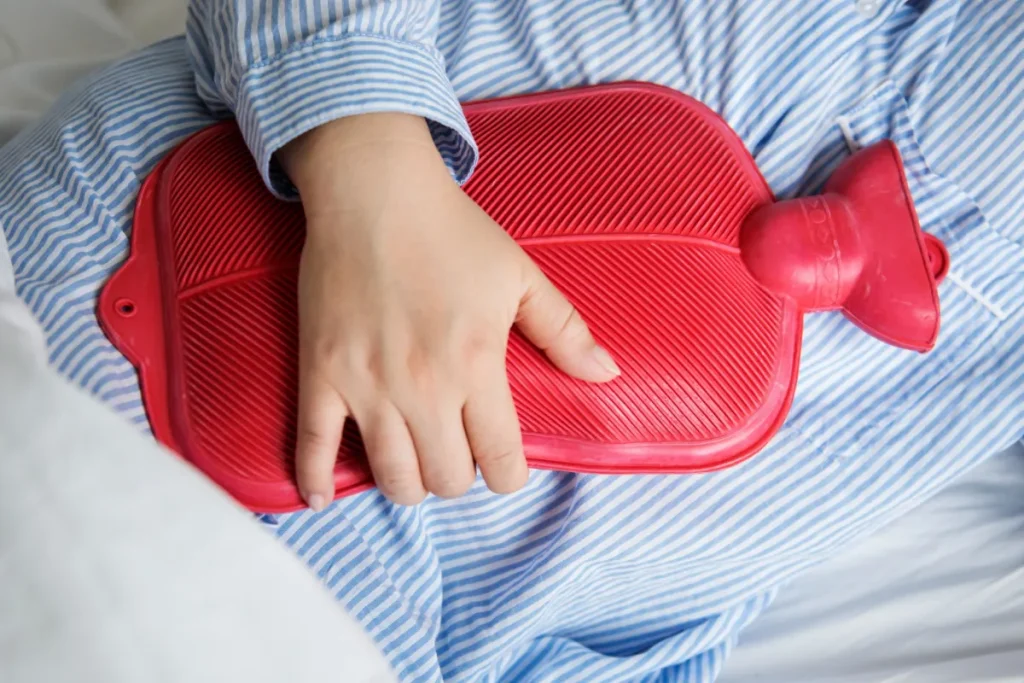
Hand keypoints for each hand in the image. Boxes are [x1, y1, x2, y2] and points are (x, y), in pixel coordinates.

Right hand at [279, 114, 619, 509]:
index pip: (501, 461)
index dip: (508, 474)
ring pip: (392, 478)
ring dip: (409, 482)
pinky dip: (315, 481)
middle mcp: (422, 387)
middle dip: (459, 475)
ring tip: (414, 460)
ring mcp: (366, 386)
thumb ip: (564, 331)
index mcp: (476, 365)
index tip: (503, 464)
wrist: (373, 192)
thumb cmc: (452, 231)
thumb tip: (608, 374)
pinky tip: (322, 497)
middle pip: (447, 480)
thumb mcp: (520, 276)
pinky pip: (312, 446)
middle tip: (457, 450)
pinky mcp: (321, 375)